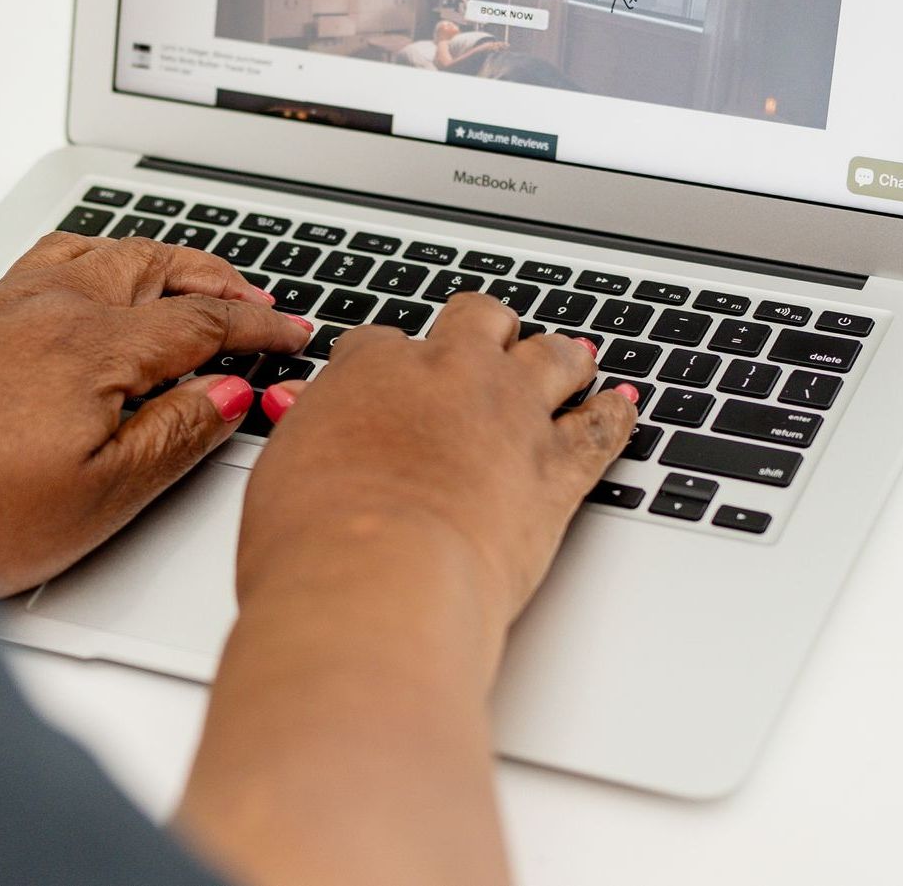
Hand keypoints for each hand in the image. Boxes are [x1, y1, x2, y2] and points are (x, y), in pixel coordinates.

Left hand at [0, 233, 311, 598]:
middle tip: (258, 301)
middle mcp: (56, 307)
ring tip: (192, 279)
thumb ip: (176, 435)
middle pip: (159, 265)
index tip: (291, 332)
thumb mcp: (102, 494)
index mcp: (98, 345)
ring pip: (109, 249)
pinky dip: (103, 254)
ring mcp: (12, 304)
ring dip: (163, 260)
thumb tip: (226, 394)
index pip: (203, 320)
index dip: (257, 326)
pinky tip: (100, 274)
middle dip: (219, 278)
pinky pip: (58, 253)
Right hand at [178, 294, 637, 885]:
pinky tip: (621, 407)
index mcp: (372, 370)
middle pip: (478, 319)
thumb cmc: (314, 543)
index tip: (389, 379)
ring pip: (552, 355)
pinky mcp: (558, 468)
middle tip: (486, 344)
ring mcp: (510, 414)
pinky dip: (615, 415)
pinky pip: (602, 426)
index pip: (382, 342)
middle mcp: (448, 376)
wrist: (378, 583)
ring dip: (560, 357)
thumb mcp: (281, 475)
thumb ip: (309, 437)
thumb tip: (310, 426)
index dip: (389, 361)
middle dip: (483, 330)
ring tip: (570, 360)